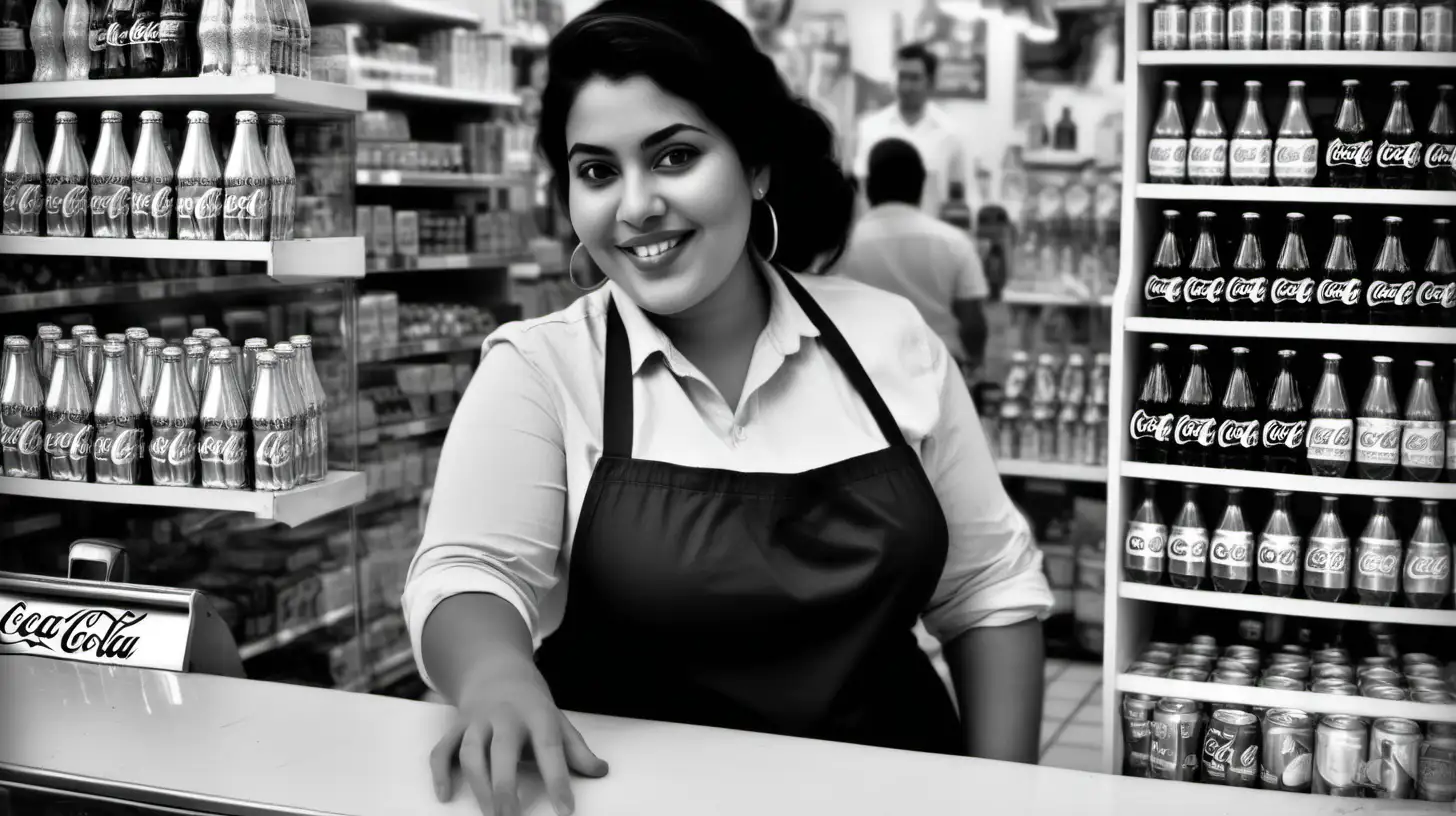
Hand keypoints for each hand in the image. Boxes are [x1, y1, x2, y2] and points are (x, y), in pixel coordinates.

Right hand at [431, 658, 608, 815]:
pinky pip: (443, 749)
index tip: (565, 810)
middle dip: (505, 785)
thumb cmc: (532, 704)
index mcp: (537, 714)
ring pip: (471, 752)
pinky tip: (445, 795)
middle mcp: (505, 716)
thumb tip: (601, 771)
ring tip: (489, 813)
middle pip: (502, 750)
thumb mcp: (558, 720)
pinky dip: (440, 772)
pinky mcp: (456, 726)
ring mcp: (477, 720)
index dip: (558, 780)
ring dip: (478, 785)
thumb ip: (577, 749)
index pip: (549, 748)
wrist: (496, 670)